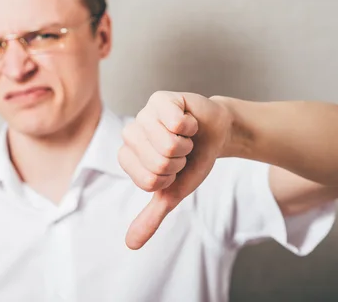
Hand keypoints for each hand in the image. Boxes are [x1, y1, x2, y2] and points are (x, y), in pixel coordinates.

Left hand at [118, 91, 232, 249]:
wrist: (216, 134)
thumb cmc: (192, 162)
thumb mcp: (173, 192)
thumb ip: (152, 216)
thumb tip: (131, 245)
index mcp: (128, 156)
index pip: (148, 180)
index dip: (169, 178)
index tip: (173, 168)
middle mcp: (130, 134)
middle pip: (158, 162)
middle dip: (180, 161)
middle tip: (182, 151)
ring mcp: (143, 114)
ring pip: (168, 143)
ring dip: (186, 144)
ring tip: (185, 137)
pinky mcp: (160, 99)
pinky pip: (176, 122)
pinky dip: (191, 127)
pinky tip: (188, 121)